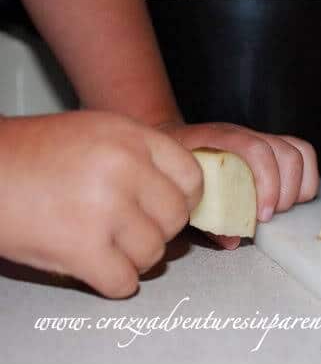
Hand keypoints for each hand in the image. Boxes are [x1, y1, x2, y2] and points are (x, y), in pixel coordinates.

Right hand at [0, 111, 201, 297]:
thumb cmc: (35, 154)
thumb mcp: (98, 133)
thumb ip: (142, 157)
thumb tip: (181, 193)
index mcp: (131, 137)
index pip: (192, 177)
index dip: (185, 199)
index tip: (170, 209)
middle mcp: (124, 168)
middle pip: (176, 218)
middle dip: (158, 230)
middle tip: (132, 229)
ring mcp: (104, 207)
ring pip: (154, 253)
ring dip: (133, 257)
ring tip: (107, 245)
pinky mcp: (80, 247)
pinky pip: (125, 281)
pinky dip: (113, 281)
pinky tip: (96, 266)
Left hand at [159, 122, 318, 229]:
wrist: (173, 138)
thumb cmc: (176, 165)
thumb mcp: (182, 190)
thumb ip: (205, 218)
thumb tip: (232, 240)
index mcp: (219, 139)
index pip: (256, 150)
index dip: (267, 183)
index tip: (263, 216)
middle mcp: (246, 133)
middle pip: (285, 153)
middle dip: (284, 193)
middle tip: (267, 217)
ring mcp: (261, 137)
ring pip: (299, 152)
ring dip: (297, 187)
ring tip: (279, 208)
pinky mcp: (273, 145)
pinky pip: (302, 155)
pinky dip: (304, 180)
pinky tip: (288, 199)